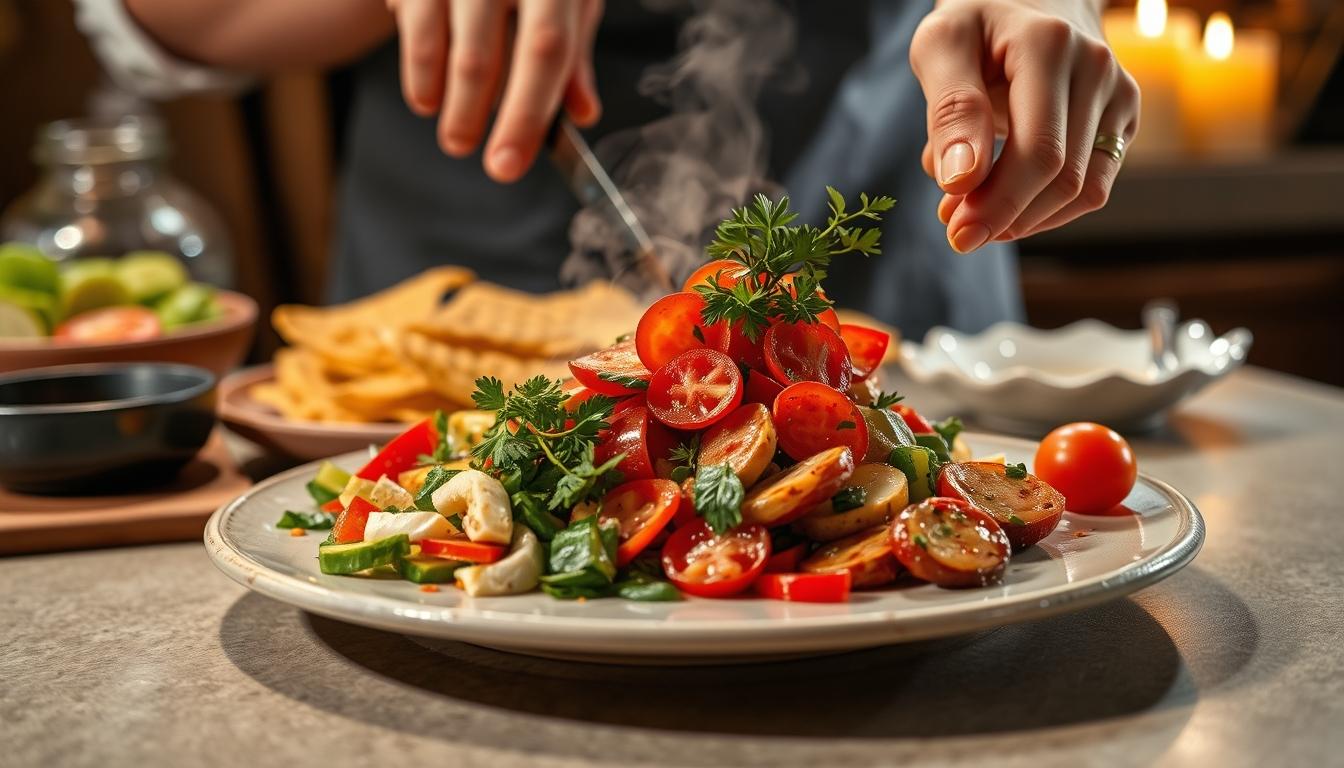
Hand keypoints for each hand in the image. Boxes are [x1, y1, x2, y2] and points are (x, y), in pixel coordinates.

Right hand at [387, 0, 603, 181]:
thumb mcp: (567, 0)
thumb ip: (573, 56)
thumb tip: (583, 113)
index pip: (547, 51)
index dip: (527, 115)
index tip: (507, 166)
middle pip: (482, 59)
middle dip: (472, 119)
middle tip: (469, 151)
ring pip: (442, 50)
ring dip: (447, 104)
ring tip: (455, 135)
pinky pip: (413, 31)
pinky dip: (419, 75)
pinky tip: (427, 98)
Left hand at [909, 0, 1140, 251]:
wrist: (1021, 5)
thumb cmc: (973, 29)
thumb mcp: (940, 48)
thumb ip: (949, 110)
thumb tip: (961, 180)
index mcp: (1050, 45)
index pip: (1038, 151)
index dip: (998, 203)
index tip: (954, 231)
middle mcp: (1095, 67)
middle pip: (1062, 178)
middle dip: (1006, 217)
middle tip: (957, 229)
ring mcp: (1118, 94)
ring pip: (1083, 192)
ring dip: (1025, 220)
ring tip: (974, 214)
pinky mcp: (1123, 119)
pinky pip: (1093, 188)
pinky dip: (1047, 211)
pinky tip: (1009, 205)